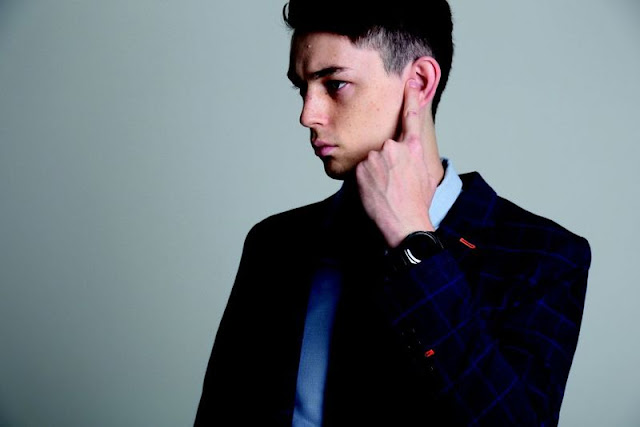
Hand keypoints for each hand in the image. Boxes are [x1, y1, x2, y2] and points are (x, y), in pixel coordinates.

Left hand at [355, 79, 438, 247]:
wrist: (406, 224)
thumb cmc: (417, 204)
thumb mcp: (425, 176)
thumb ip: (416, 157)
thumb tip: (411, 153)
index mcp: (413, 148)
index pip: (411, 117)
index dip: (410, 98)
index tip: (408, 82)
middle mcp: (394, 147)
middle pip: (383, 149)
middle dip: (383, 165)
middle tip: (391, 185)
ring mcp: (376, 156)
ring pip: (369, 162)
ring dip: (372, 175)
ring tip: (383, 192)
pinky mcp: (361, 168)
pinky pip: (359, 173)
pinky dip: (362, 183)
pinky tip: (373, 195)